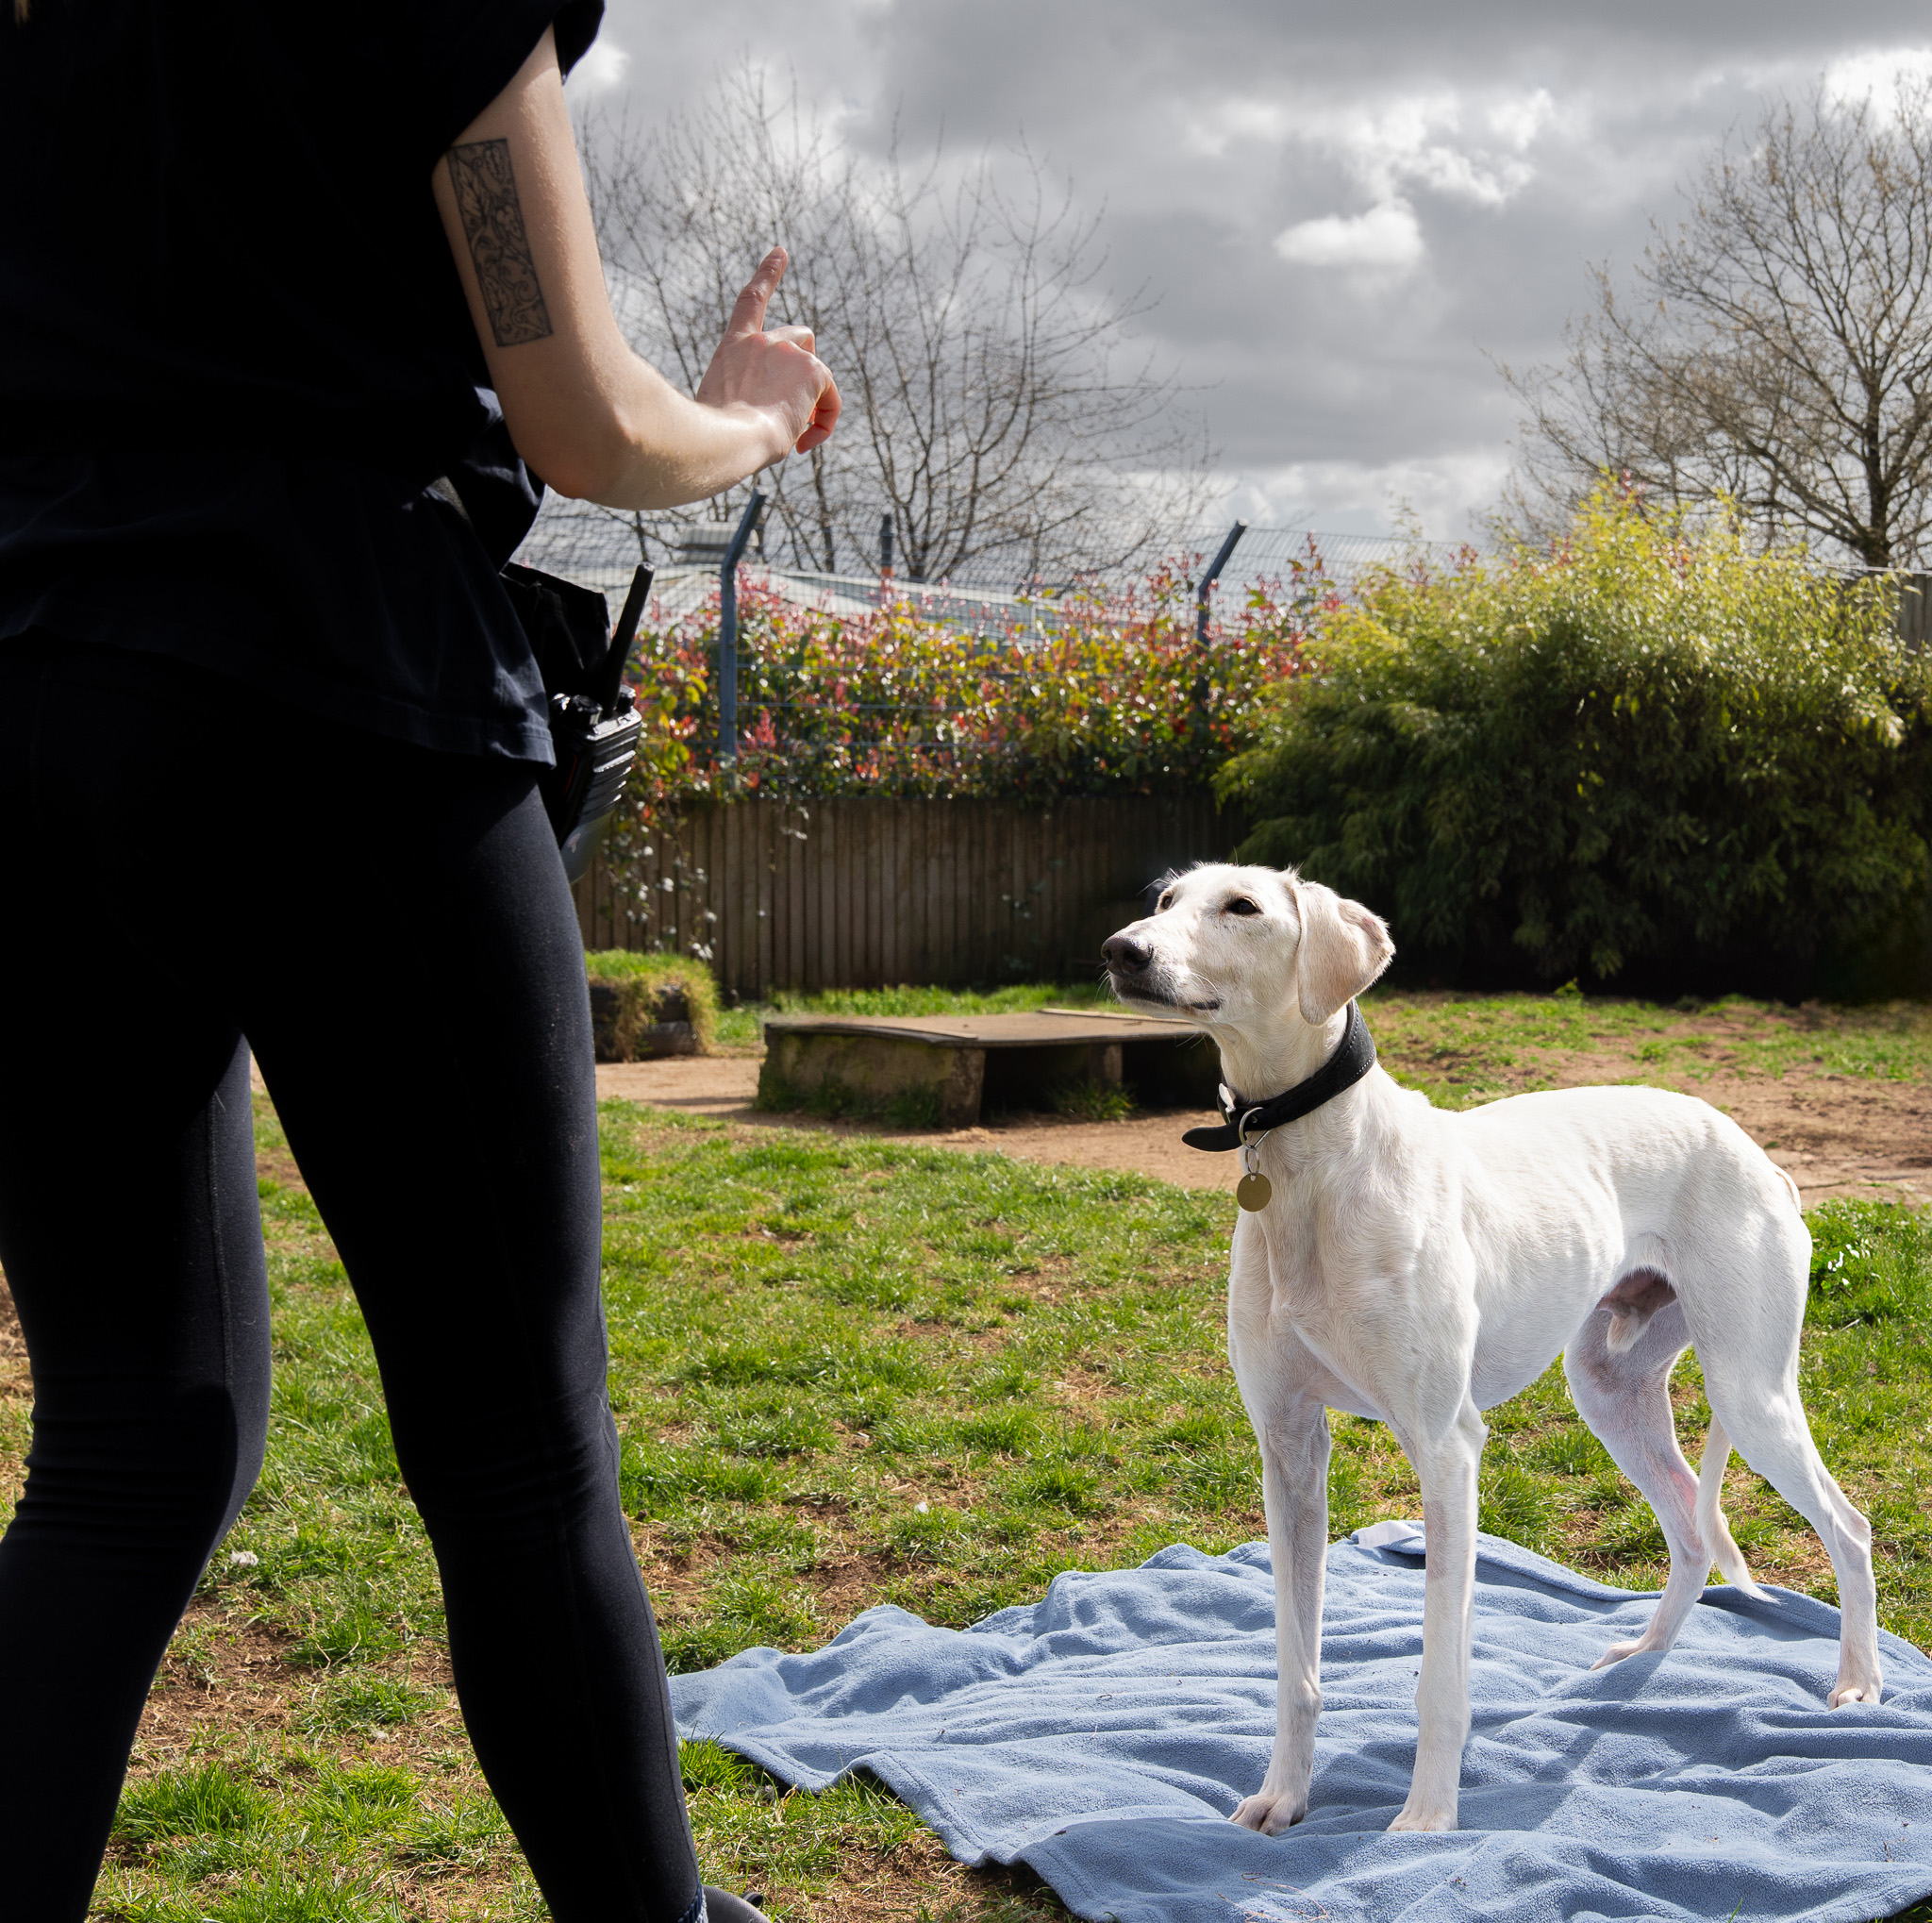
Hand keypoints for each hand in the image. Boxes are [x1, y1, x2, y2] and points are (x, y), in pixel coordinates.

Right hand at [695, 247, 840, 460]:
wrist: (726, 438)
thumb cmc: (717, 439)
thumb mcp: (720, 412)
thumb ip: (744, 402)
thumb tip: (771, 416)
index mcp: (733, 348)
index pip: (751, 302)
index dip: (767, 275)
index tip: (781, 251)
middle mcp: (761, 342)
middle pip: (801, 336)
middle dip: (805, 365)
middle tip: (793, 406)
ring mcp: (788, 353)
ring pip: (818, 369)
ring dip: (815, 399)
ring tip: (792, 433)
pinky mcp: (812, 370)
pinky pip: (831, 399)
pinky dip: (824, 422)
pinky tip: (804, 443)